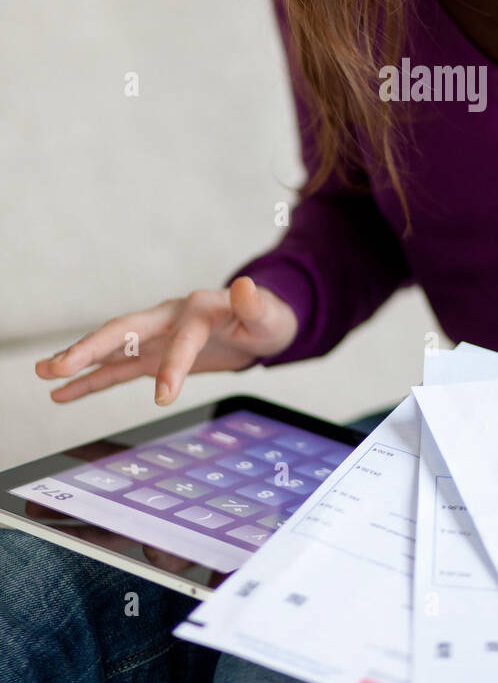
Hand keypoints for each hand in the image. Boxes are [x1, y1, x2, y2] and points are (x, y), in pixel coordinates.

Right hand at [35, 277, 298, 406]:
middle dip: (90, 348)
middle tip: (58, 366)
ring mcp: (158, 336)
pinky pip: (117, 369)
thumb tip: (246, 286)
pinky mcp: (154, 354)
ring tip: (44, 373)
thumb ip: (255, 305)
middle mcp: (169, 318)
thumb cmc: (266, 319)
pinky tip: (63, 393)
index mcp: (197, 308)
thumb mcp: (267, 315)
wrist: (262, 324)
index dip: (173, 365)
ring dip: (79, 361)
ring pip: (112, 348)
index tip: (163, 396)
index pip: (180, 337)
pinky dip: (91, 381)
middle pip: (125, 330)